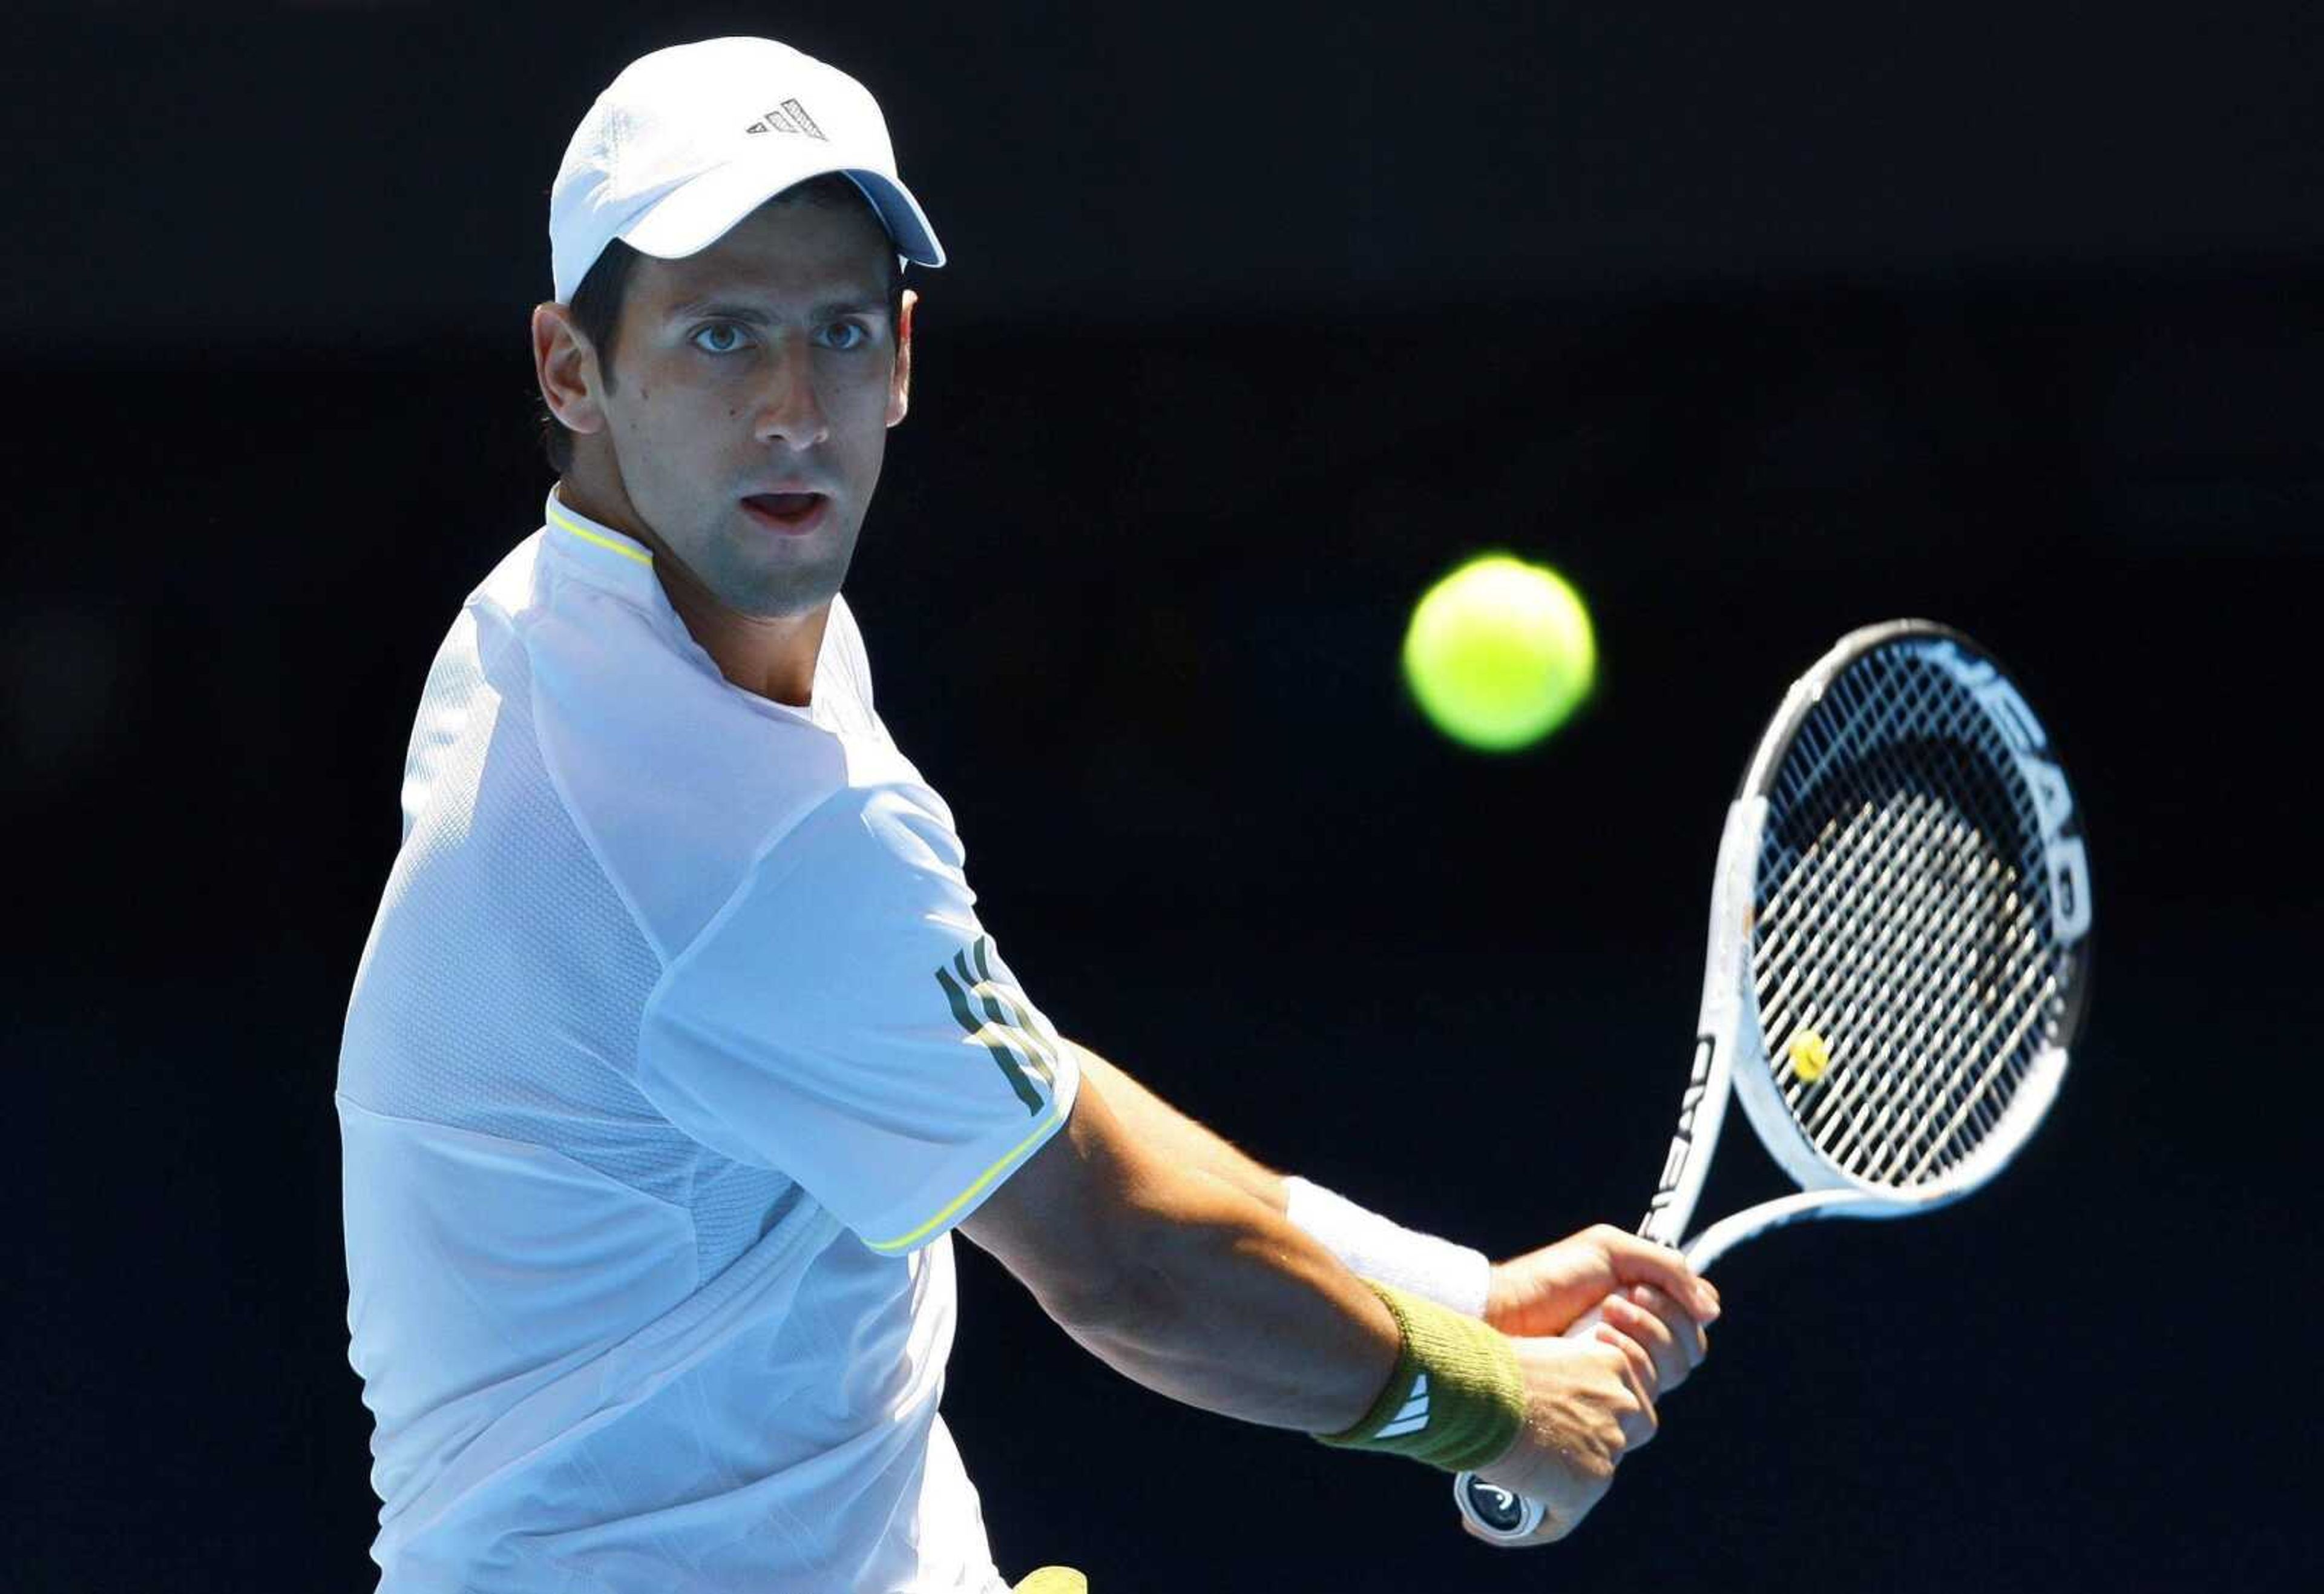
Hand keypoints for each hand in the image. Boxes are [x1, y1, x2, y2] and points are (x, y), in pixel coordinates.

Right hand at [1459, 1329, 1656, 1544]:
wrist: (1476, 1389)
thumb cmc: (1486, 1365)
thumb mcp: (1535, 1353)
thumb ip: (1549, 1373)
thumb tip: (1525, 1393)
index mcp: (1611, 1364)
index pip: (1623, 1397)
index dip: (1599, 1414)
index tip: (1563, 1423)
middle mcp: (1621, 1405)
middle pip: (1623, 1436)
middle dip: (1591, 1447)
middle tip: (1547, 1453)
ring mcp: (1609, 1448)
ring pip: (1594, 1479)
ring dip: (1563, 1486)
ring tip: (1517, 1491)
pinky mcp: (1588, 1486)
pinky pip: (1562, 1519)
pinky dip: (1535, 1525)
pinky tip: (1501, 1527)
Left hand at [1487, 1224, 1717, 1366]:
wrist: (1505, 1312)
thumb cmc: (1550, 1278)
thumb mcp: (1610, 1251)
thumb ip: (1667, 1268)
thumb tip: (1712, 1310)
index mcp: (1648, 1303)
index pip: (1696, 1316)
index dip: (1683, 1305)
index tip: (1643, 1287)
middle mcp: (1643, 1339)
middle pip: (1691, 1346)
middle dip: (1660, 1319)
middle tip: (1616, 1298)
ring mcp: (1627, 1367)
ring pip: (1675, 1369)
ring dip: (1645, 1336)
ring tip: (1603, 1317)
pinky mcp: (1611, 1391)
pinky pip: (1649, 1389)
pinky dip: (1631, 1360)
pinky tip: (1598, 1343)